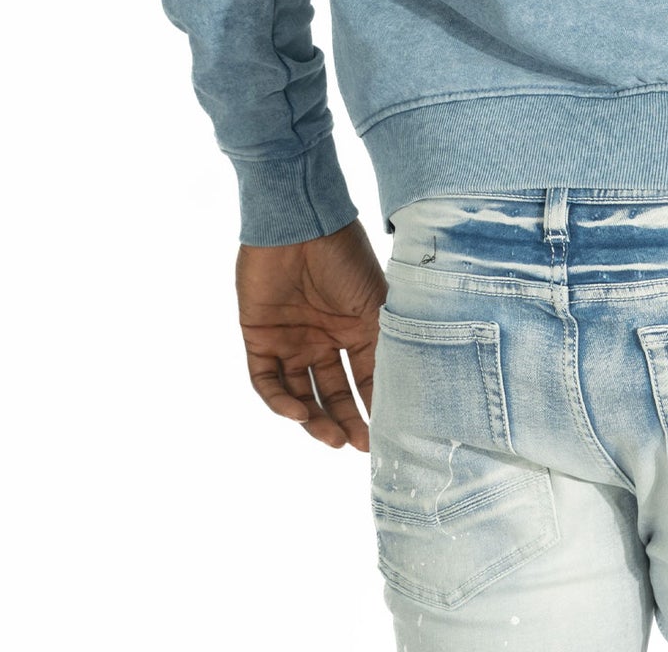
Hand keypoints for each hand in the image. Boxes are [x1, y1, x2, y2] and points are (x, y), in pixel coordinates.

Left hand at [236, 217, 387, 450]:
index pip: (365, 379)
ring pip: (301, 393)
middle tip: (356, 446)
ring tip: (332, 438)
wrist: (299, 223)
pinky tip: (299, 413)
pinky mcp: (260, 337)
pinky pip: (266, 381)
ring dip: (315, 419)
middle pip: (333, 393)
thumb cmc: (344, 257)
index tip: (384, 438)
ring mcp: (291, 340)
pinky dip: (280, 401)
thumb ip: (385, 347)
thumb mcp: (376, 306)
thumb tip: (407, 394)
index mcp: (355, 330)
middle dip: (345, 421)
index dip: (373, 408)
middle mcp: (323, 339)